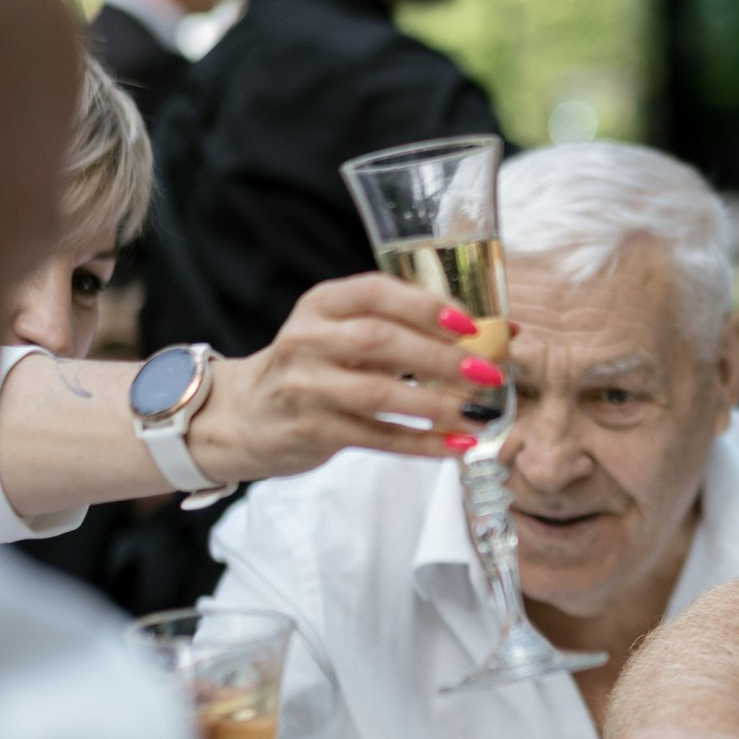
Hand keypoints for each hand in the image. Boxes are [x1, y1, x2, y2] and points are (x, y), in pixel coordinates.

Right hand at [187, 274, 494, 482]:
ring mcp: (306, 387)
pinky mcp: (312, 430)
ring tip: (479, 413)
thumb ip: (404, 327)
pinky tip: (457, 445)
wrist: (243, 415)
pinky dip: (421, 443)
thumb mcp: (340, 332)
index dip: (423, 306)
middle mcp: (308, 340)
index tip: (468, 323)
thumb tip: (495, 331)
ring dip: (435, 404)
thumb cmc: (314, 366)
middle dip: (440, 357)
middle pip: (379, 342)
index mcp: (321, 305)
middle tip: (488, 372)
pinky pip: (375, 438)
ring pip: (376, 394)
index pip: (373, 293)